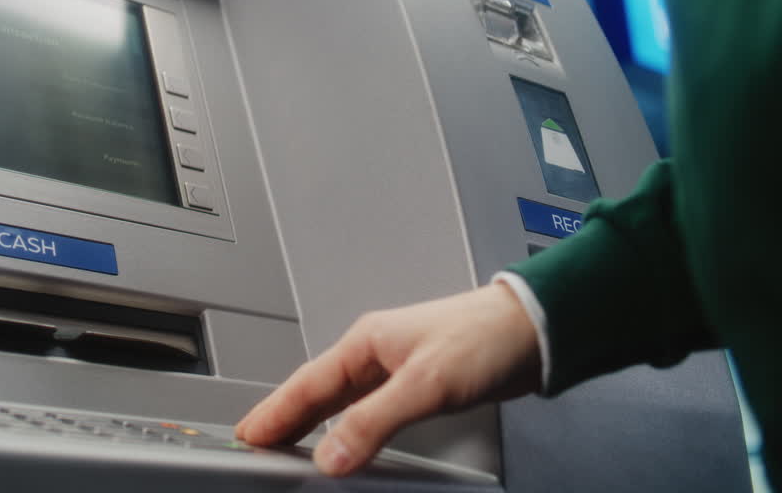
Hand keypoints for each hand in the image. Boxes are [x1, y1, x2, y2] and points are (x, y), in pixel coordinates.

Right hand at [235, 282, 540, 475]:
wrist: (534, 328)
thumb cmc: (485, 338)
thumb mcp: (424, 384)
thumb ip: (373, 421)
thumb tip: (332, 454)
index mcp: (365, 342)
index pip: (306, 384)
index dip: (274, 412)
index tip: (247, 435)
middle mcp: (374, 352)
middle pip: (315, 390)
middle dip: (283, 417)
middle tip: (254, 444)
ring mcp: (394, 366)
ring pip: (338, 399)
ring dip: (311, 421)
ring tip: (288, 445)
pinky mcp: (415, 381)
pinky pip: (364, 407)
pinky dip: (344, 425)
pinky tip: (344, 437)